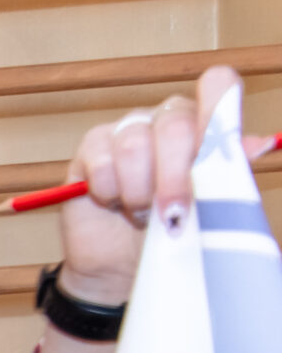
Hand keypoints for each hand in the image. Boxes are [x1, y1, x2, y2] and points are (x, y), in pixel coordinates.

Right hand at [57, 65, 240, 305]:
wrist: (122, 265)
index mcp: (204, 125)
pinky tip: (113, 203)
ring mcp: (128, 130)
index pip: (217, 87)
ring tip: (141, 214)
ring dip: (138, 192)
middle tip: (173, 216)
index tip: (215, 137)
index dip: (219, 102)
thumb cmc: (171, 232)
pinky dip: (109, 192)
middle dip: (174, 179)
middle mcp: (167, 120)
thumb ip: (230, 172)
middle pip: (176, 126)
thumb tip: (260, 144)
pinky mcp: (93, 146)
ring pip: (134, 146)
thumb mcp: (209, 207)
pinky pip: (102, 161)